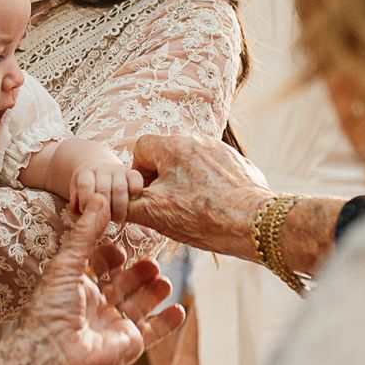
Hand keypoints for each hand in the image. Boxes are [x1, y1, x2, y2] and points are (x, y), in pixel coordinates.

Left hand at [3, 201, 184, 364]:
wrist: (53, 358)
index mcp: (76, 285)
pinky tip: (179, 308)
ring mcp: (113, 325)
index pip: (99, 265)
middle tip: (153, 261)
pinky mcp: (129, 346)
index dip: (112, 254)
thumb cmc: (51, 309)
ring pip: (140, 304)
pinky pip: (153, 332)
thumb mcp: (67, 263)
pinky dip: (168, 322)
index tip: (123, 242)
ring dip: (154, 291)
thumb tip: (100, 196)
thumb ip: (86, 232)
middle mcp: (95, 305)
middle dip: (139, 272)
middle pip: (124, 283)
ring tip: (164, 279)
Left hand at [70, 153, 143, 223]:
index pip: (85, 185)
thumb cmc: (87, 191)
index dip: (86, 201)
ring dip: (119, 207)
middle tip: (105, 220)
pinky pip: (136, 179)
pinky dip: (135, 190)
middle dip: (104, 208)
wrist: (99, 172)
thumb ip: (75, 206)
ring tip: (118, 219)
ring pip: (120, 188)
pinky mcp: (131, 172)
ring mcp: (118, 169)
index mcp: (85, 172)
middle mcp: (102, 168)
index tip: (87, 212)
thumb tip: (82, 210)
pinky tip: (132, 203)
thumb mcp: (77, 197)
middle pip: (103, 189)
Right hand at [128, 134, 270, 259]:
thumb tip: (109, 204)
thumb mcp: (154, 214)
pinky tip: (213, 207)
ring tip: (192, 209)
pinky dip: (209, 186)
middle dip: (162, 179)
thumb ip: (127, 205)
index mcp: (173, 146)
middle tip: (167, 206)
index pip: (141, 148)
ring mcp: (221, 150)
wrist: (254, 224)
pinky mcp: (240, 164)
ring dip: (185, 182)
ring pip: (191, 163)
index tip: (148, 195)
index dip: (138, 174)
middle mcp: (198, 140)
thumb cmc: (203, 217)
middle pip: (166, 155)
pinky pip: (214, 170)